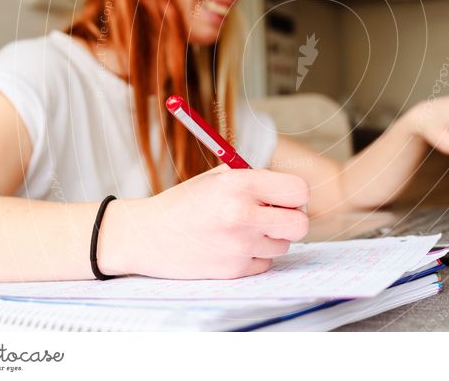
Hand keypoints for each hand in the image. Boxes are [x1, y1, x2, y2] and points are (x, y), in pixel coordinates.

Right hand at [101, 165, 309, 278]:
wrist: (147, 236)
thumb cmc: (185, 202)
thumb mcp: (218, 178)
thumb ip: (256, 181)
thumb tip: (292, 192)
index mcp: (239, 184)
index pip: (299, 190)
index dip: (296, 194)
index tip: (285, 197)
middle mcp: (241, 214)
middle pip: (300, 223)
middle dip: (293, 219)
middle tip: (276, 215)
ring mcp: (238, 246)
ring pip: (284, 245)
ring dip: (271, 237)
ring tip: (243, 229)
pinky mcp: (233, 270)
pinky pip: (265, 263)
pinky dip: (254, 256)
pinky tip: (231, 246)